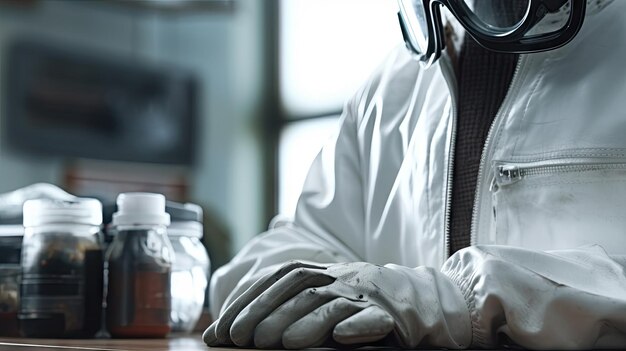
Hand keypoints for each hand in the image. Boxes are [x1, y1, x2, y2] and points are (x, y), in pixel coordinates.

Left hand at [203, 261, 470, 348]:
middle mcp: (342, 276)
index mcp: (322, 271)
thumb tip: (226, 332)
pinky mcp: (394, 312)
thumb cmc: (363, 306)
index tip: (222, 328)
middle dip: (266, 312)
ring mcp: (368, 293)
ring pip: (332, 302)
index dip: (247, 300)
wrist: (425, 299)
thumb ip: (283, 311)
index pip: (277, 277)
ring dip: (304, 322)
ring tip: (281, 345)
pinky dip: (357, 325)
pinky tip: (341, 338)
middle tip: (242, 340)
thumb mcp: (323, 303)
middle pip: (299, 287)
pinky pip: (376, 317)